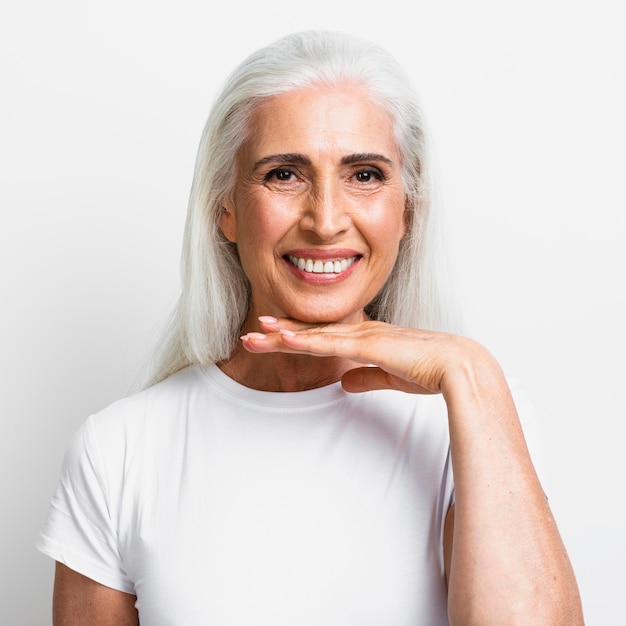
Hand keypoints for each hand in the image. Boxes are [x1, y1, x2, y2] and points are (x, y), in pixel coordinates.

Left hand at [241, 317, 498, 397]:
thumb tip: (344, 382)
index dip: (296, 336)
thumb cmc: (430, 370)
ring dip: (283, 335)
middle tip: (251, 334)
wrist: (458, 365)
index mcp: (366, 338)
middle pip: (311, 332)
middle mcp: (360, 332)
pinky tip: (285, 338)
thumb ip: (366, 377)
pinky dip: (305, 339)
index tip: (272, 337)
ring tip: (256, 334)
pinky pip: (330, 343)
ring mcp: (363, 336)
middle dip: (279, 333)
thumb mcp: (390, 376)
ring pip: (314, 335)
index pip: (323, 337)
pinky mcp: (369, 345)